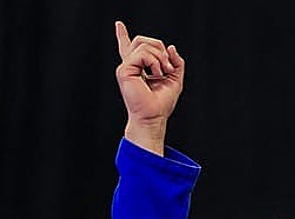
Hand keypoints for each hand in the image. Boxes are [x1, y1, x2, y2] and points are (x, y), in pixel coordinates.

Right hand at [114, 21, 184, 154]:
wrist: (154, 117)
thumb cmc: (162, 103)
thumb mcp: (175, 79)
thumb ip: (176, 62)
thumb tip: (171, 47)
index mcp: (138, 67)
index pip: (129, 48)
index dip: (122, 35)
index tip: (118, 24)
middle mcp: (130, 65)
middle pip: (142, 40)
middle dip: (159, 47)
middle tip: (168, 66)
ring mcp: (126, 67)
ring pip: (143, 44)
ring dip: (160, 56)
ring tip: (163, 72)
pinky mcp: (124, 70)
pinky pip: (143, 54)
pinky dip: (155, 62)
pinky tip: (156, 74)